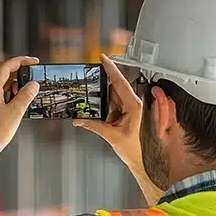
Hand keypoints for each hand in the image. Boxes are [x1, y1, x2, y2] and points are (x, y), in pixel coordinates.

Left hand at [0, 55, 39, 156]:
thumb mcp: (15, 112)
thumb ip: (26, 96)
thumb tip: (33, 85)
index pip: (6, 66)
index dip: (21, 61)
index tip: (33, 61)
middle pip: (2, 74)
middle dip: (18, 75)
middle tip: (32, 80)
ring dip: (13, 87)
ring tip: (24, 96)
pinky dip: (6, 95)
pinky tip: (14, 105)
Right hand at [74, 54, 144, 170]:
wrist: (137, 156)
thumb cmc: (131, 147)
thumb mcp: (110, 135)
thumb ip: (93, 126)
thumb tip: (79, 120)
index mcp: (133, 105)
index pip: (120, 83)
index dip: (111, 69)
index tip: (104, 59)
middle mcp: (132, 103)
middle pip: (117, 83)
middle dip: (106, 73)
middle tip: (96, 64)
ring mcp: (128, 105)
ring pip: (113, 90)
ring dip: (103, 87)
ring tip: (93, 82)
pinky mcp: (123, 109)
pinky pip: (112, 98)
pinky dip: (104, 96)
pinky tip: (97, 95)